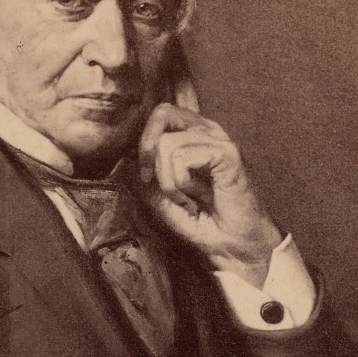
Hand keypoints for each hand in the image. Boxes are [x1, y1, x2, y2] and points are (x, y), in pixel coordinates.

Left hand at [137, 101, 281, 284]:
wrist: (232, 244)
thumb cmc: (202, 221)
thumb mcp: (160, 196)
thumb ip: (146, 172)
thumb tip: (125, 156)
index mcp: (193, 134)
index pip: (163, 111)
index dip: (145, 140)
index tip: (146, 176)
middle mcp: (207, 130)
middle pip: (162, 114)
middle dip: (148, 152)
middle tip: (155, 184)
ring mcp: (219, 140)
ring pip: (167, 143)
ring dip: (168, 182)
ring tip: (186, 201)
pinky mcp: (227, 153)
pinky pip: (182, 157)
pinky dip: (180, 184)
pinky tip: (194, 200)